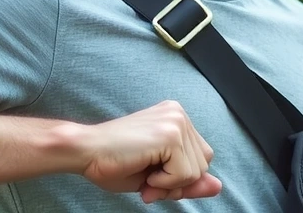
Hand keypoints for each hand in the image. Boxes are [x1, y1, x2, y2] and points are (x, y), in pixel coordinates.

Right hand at [65, 100, 220, 202]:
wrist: (84, 151)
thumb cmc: (113, 163)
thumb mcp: (158, 178)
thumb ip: (188, 181)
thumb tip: (219, 187)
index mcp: (176, 119)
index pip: (201, 158)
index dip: (180, 176)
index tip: (152, 177)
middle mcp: (180, 114)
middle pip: (203, 164)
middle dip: (177, 181)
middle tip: (147, 179)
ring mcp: (177, 122)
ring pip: (196, 171)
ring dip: (169, 183)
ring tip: (144, 172)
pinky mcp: (171, 134)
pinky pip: (185, 174)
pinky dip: (164, 183)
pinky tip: (144, 169)